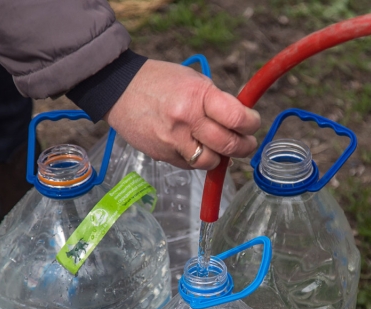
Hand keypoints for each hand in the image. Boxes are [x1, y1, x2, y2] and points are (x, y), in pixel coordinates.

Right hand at [105, 59, 260, 169]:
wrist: (118, 90)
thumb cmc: (159, 81)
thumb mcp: (193, 81)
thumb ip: (217, 101)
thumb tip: (240, 122)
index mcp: (198, 96)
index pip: (237, 119)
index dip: (251, 124)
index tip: (252, 123)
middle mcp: (186, 121)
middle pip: (228, 145)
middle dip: (244, 146)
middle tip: (246, 143)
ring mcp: (173, 141)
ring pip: (211, 162)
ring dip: (220, 157)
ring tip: (220, 147)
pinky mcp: (163, 155)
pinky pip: (190, 165)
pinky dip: (198, 160)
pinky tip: (195, 147)